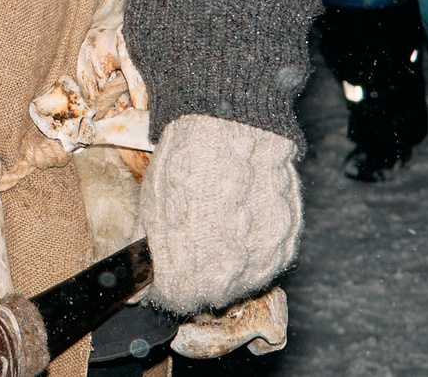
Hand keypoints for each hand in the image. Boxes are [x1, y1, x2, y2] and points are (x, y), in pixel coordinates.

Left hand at [139, 114, 301, 315]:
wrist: (230, 127)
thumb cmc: (185, 165)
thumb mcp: (150, 209)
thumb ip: (148, 252)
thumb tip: (140, 276)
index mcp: (188, 276)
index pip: (173, 300)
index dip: (163, 285)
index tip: (161, 272)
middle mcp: (229, 279)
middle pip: (209, 294)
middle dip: (194, 276)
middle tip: (189, 244)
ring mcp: (262, 262)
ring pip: (242, 279)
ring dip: (228, 264)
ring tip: (217, 227)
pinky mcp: (287, 243)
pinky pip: (267, 257)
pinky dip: (254, 246)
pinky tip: (241, 219)